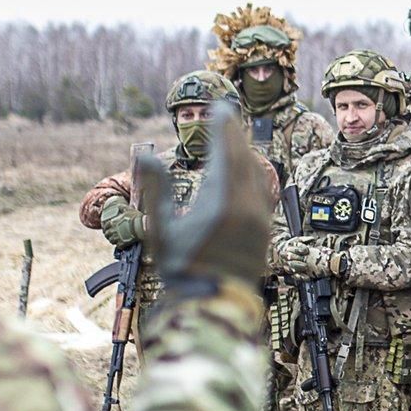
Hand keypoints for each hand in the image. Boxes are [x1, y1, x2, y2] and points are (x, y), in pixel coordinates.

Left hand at [99, 197, 142, 249]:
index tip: (106, 228)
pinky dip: (119, 245)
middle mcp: (113, 230)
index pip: (105, 226)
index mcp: (113, 222)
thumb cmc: (135, 217)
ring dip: (112, 240)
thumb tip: (118, 205)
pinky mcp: (122, 243)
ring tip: (114, 240)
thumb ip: (122, 207)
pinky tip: (121, 244)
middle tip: (110, 235)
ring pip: (111, 241)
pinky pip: (118, 246)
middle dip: (108, 235)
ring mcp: (117, 238)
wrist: (141, 226)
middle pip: (107, 234)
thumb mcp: (128, 209)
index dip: (105, 227)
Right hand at [138, 103, 269, 299]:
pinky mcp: (264, 228)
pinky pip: (260, 189)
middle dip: (234, 133)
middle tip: (226, 111)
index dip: (223, 128)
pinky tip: (244, 166)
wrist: (213, 303)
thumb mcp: (162, 229)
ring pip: (255, 173)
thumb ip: (156, 189)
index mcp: (220, 203)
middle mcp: (245, 206)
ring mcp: (258, 217)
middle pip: (243, 158)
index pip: (225, 153)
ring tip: (233, 133)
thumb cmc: (182, 268)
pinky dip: (251, 171)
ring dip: (244, 150)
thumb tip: (146, 155)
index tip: (219, 107)